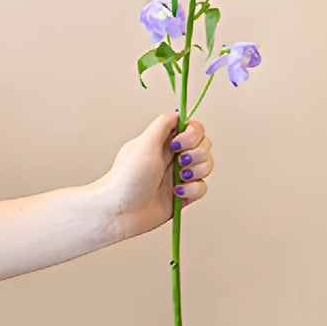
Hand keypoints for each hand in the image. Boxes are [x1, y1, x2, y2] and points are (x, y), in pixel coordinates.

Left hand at [95, 113, 213, 239]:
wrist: (120, 212)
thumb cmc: (126, 179)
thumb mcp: (144, 144)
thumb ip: (163, 124)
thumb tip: (178, 113)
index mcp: (164, 141)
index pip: (192, 127)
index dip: (193, 134)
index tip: (179, 144)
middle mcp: (174, 156)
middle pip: (204, 145)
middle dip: (197, 154)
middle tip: (180, 161)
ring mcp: (179, 175)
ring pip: (206, 165)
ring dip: (196, 171)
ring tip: (179, 178)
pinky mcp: (184, 194)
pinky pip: (202, 188)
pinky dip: (192, 190)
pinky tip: (177, 193)